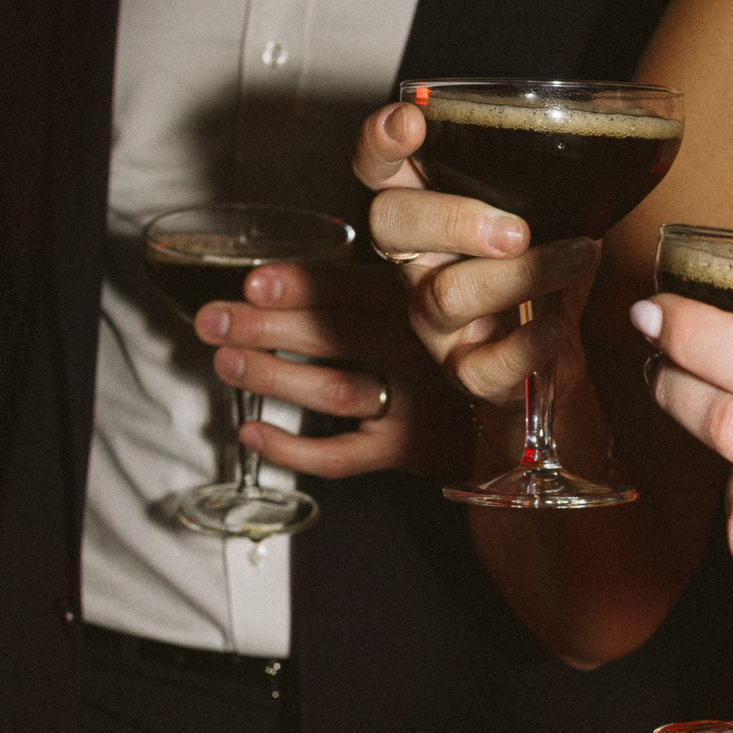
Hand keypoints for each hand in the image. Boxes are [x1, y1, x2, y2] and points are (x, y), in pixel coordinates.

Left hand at [195, 258, 472, 477]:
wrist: (519, 413)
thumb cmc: (464, 346)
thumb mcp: (443, 298)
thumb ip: (386, 282)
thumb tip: (294, 276)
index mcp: (424, 303)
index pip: (354, 290)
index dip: (301, 286)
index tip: (253, 282)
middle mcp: (420, 351)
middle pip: (335, 335)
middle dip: (266, 326)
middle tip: (213, 321)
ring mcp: (414, 403)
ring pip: (333, 390)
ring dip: (273, 376)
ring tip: (225, 364)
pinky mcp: (406, 449)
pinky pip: (341, 455)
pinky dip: (291, 448)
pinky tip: (253, 431)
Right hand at [352, 102, 599, 409]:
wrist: (555, 359)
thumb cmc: (541, 274)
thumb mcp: (542, 215)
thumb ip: (543, 177)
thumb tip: (587, 128)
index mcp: (426, 214)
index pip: (377, 170)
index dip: (379, 144)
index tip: (410, 121)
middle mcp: (416, 264)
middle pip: (391, 225)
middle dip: (453, 218)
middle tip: (517, 229)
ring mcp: (433, 322)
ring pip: (448, 294)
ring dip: (519, 275)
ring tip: (578, 258)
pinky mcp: (464, 372)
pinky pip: (482, 365)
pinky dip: (527, 345)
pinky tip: (556, 328)